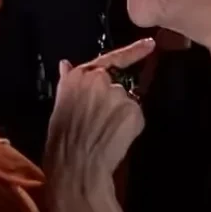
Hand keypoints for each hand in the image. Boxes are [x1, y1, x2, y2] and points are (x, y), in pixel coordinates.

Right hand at [44, 40, 155, 200]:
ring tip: (104, 133)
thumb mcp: (59, 107)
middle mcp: (99, 80)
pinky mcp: (133, 111)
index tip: (150, 44)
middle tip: (101, 122)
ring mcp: (118, 94)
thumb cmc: (62, 141)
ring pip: (127, 102)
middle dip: (113, 100)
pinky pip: (135, 116)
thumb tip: (65, 64)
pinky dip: (130, 127)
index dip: (133, 52)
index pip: (111, 58)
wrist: (76, 167)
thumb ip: (68, 83)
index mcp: (78, 76)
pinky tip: (116, 139)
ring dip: (121, 114)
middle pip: (117, 84)